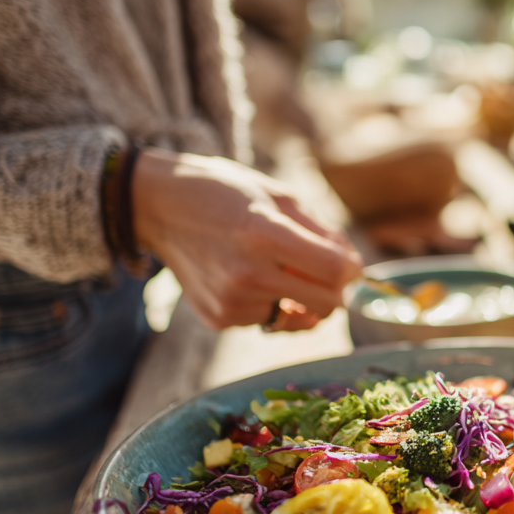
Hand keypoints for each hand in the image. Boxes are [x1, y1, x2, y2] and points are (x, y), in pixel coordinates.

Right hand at [132, 149, 362, 330]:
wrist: (159, 207)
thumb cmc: (226, 193)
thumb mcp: (280, 196)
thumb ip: (322, 232)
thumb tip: (353, 267)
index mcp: (266, 235)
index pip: (335, 271)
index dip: (352, 270)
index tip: (350, 264)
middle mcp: (248, 274)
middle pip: (325, 304)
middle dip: (335, 290)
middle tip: (327, 273)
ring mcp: (231, 301)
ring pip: (299, 316)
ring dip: (299, 296)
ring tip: (275, 267)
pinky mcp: (219, 318)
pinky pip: (267, 320)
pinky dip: (270, 303)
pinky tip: (249, 277)